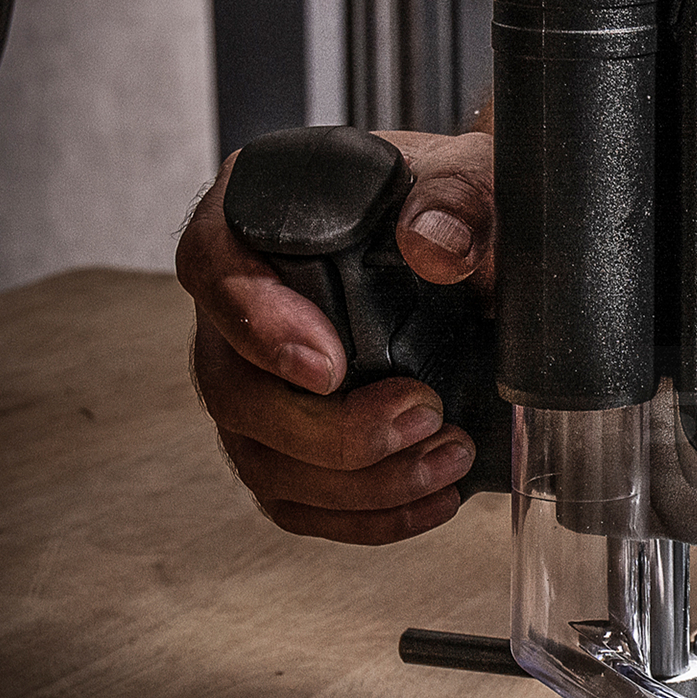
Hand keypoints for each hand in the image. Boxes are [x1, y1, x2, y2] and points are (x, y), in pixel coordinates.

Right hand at [177, 131, 496, 543]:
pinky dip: (367, 516)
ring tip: (447, 458)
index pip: (213, 268)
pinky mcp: (289, 442)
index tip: (328, 366)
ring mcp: (256, 380)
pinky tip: (432, 499)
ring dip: (359, 483)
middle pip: (233, 388)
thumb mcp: (472, 181)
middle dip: (330, 429)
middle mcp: (239, 304)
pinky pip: (300, 502)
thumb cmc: (458, 208)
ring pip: (264, 460)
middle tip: (424, 414)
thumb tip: (433, 246)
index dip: (259, 325)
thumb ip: (458, 202)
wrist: (483, 256)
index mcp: (256, 217)